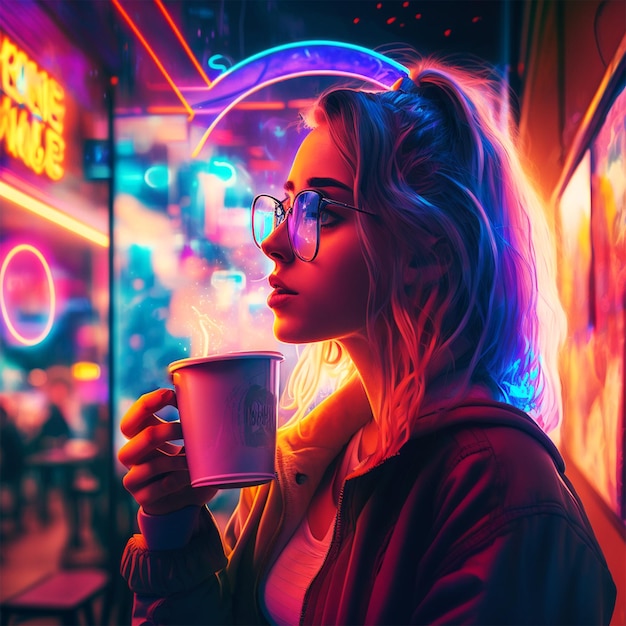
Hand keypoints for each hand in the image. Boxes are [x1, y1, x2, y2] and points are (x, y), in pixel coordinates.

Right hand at [118, 388, 216, 514]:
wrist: (188, 500)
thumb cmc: (190, 463)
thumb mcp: (190, 441)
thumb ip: (193, 420)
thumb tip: (206, 387)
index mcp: (141, 438)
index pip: (132, 417)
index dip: (147, 403)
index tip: (170, 394)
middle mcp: (133, 456)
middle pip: (132, 435)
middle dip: (162, 429)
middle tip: (185, 429)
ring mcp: (135, 478)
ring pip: (141, 464)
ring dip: (171, 458)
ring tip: (191, 458)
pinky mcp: (144, 498)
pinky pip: (156, 487)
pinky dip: (176, 480)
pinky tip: (190, 476)